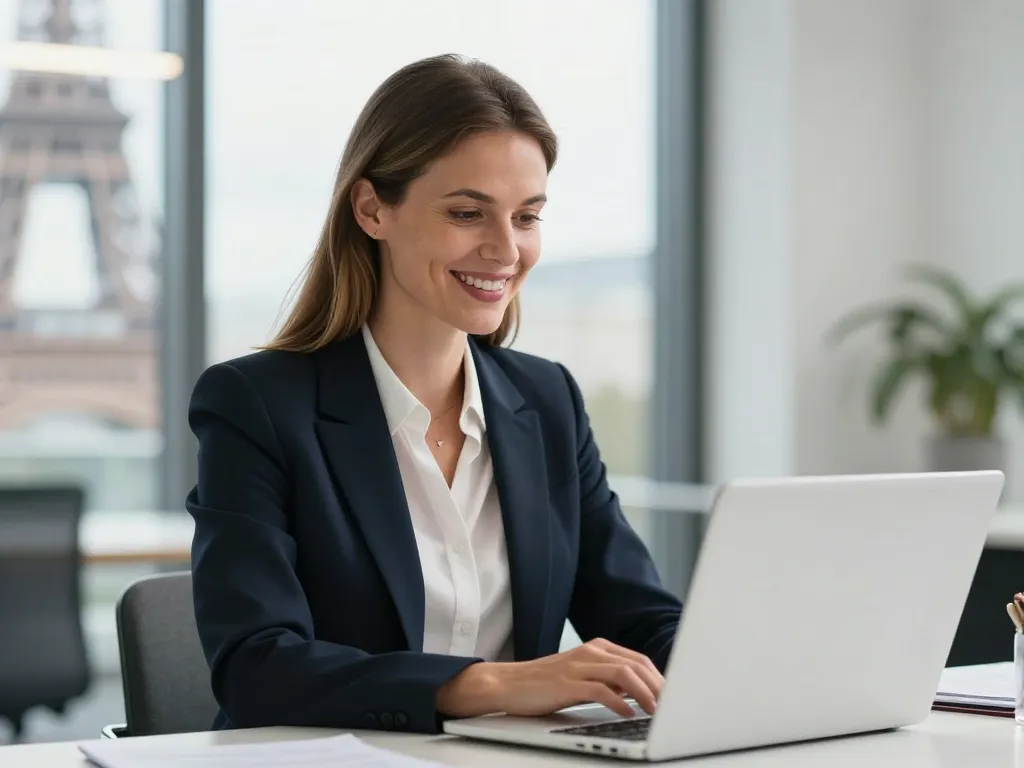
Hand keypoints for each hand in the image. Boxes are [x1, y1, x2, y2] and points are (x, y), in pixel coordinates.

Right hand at [437, 638, 662, 719]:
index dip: (660, 678)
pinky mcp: (567, 682)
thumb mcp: (583, 678)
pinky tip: (628, 713)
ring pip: (623, 673)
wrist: (508, 683)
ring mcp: (579, 665)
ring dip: (645, 693)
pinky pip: (600, 690)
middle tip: (674, 706)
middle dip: (659, 686)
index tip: (676, 697)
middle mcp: (591, 652)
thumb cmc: (547, 684)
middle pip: (636, 664)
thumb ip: (609, 681)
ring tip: (657, 711)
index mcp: (598, 648)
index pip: (639, 660)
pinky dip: (619, 702)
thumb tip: (641, 694)